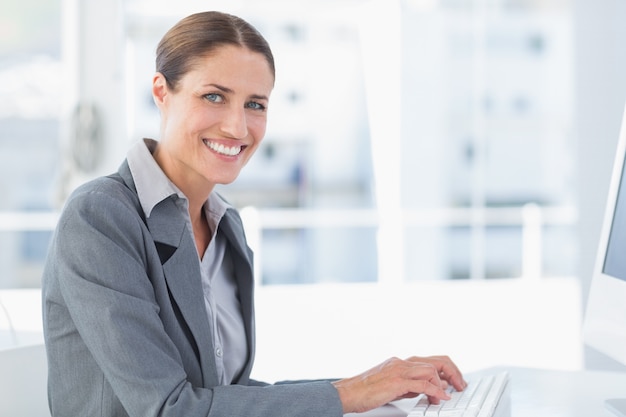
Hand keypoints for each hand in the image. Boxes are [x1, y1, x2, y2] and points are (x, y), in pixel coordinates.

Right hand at [331, 355, 466, 413]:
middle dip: (453, 372)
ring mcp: (399, 370)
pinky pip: (422, 384)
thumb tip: (427, 389)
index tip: (455, 381)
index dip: (447, 369)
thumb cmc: (366, 391)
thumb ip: (410, 385)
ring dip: (444, 384)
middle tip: (460, 385)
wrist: (349, 393)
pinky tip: (440, 398)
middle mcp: (402, 363)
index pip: (431, 360)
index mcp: (401, 362)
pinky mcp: (396, 381)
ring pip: (431, 370)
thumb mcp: (392, 386)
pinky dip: (435, 390)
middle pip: (436, 361)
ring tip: (446, 396)